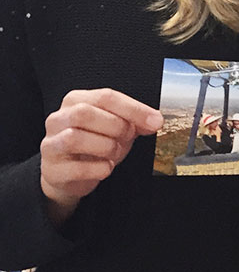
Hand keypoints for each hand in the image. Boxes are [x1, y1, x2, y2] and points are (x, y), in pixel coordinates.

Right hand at [40, 89, 161, 224]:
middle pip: (84, 113)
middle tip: (128, 138)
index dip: (134, 109)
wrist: (70, 175)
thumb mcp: (117, 128)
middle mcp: (58, 119)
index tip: (156, 122)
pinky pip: (77, 168)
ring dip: (106, 147)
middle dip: (116, 127)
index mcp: (76, 100)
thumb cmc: (95, 145)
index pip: (106, 96)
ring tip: (114, 153)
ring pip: (74, 138)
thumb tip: (154, 120)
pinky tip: (106, 167)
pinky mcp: (52, 169)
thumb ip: (134, 121)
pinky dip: (99, 169)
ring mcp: (50, 144)